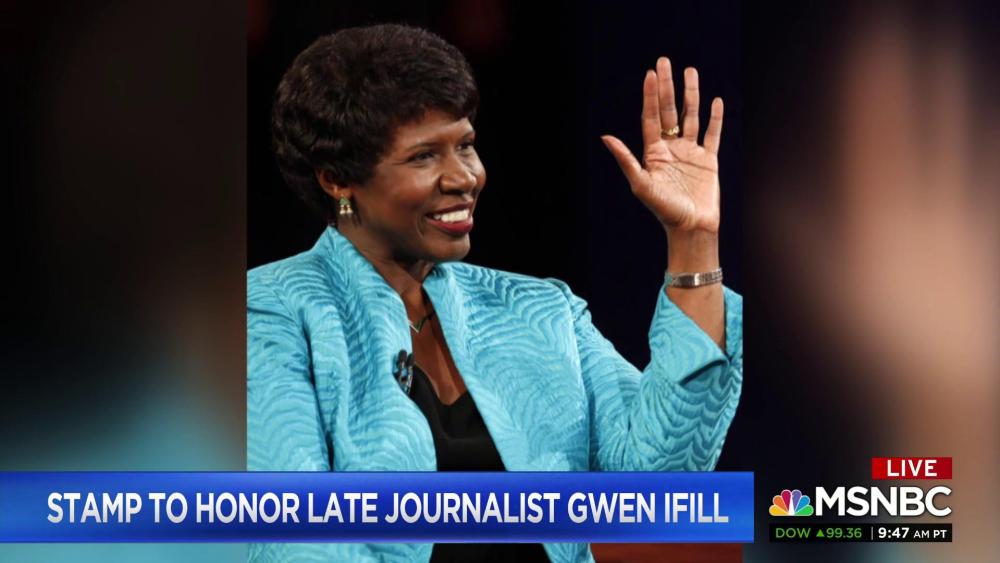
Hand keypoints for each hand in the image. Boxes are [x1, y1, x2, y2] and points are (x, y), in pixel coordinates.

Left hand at [602, 57, 723, 233]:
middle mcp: (671, 149)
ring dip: (691, 95)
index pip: (651, 118)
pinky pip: (712, 134)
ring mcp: (691, 153)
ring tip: (690, 72)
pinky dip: (715, 118)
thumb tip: (605, 137)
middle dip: (667, 86)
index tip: (650, 75)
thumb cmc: (663, 210)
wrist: (691, 227)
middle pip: (669, 111)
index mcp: (653, 153)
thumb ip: (626, 159)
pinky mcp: (709, 160)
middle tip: (664, 62)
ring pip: (691, 117)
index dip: (650, 96)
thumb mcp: (640, 185)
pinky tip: (715, 101)